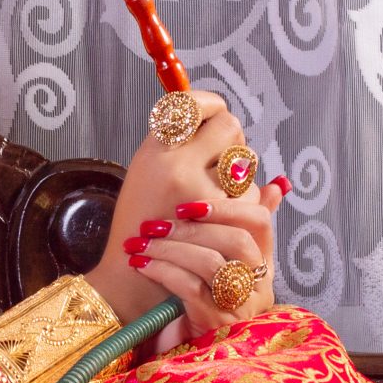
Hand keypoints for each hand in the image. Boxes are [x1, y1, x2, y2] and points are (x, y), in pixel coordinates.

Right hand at [84, 89, 237, 320]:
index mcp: (153, 149)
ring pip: (247, 164)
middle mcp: (174, 165)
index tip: (210, 115)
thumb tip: (226, 117)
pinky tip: (219, 221)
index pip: (193, 104)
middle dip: (231, 142)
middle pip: (230, 127)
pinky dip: (242, 206)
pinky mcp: (223, 224)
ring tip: (210, 198)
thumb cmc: (141, 224)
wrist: (131, 279)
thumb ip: (183, 145)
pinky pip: (250, 197)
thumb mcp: (150, 175)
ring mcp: (199, 192)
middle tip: (217, 161)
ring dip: (239, 177)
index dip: (209, 105)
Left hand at [123, 186, 285, 338]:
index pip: (260, 221)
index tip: (185, 206)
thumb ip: (226, 224)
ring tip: (140, 244)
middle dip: (190, 228)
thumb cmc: (188, 300)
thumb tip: (259, 181)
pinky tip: (140, 265)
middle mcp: (259, 286)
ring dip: (170, 248)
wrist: (172, 352)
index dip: (224, 206)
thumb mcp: (207, 260)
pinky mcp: (216, 325)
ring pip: (212, 262)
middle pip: (237, 241)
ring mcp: (241, 308)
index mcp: (262, 264)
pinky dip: (163, 271)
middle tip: (153, 225)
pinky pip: (191, 288)